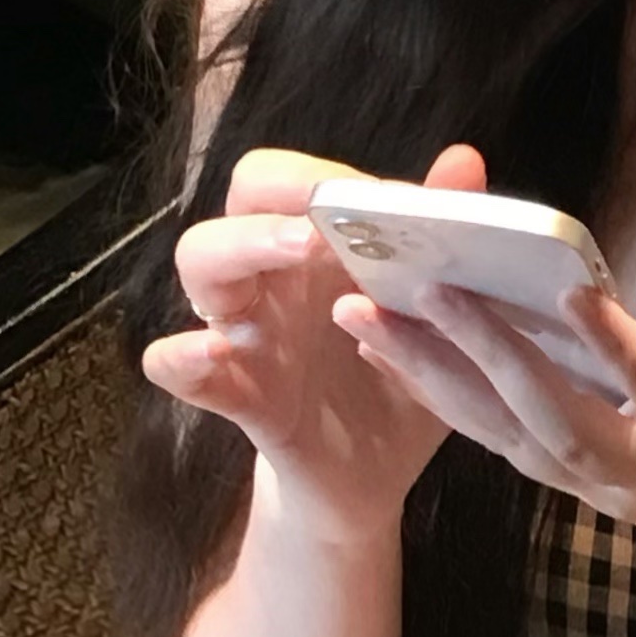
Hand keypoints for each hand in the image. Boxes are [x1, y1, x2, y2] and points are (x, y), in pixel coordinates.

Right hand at [139, 142, 486, 541]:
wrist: (377, 476)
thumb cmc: (401, 380)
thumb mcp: (435, 317)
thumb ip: (444, 241)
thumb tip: (464, 160)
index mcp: (318, 249)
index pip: (291, 179)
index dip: (320, 177)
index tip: (374, 200)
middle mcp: (274, 274)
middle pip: (239, 201)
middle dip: (275, 199)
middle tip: (320, 226)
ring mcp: (243, 329)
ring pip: (199, 260)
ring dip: (237, 251)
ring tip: (292, 259)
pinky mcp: (232, 392)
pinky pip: (171, 365)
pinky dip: (183, 355)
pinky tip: (220, 351)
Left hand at [335, 243, 635, 553]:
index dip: (611, 341)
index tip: (570, 290)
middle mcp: (620, 454)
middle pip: (549, 409)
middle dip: (487, 350)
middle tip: (427, 289)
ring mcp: (569, 471)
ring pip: (494, 424)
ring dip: (424, 370)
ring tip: (361, 315)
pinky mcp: (534, 467)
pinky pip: (475, 427)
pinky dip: (423, 386)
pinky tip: (373, 345)